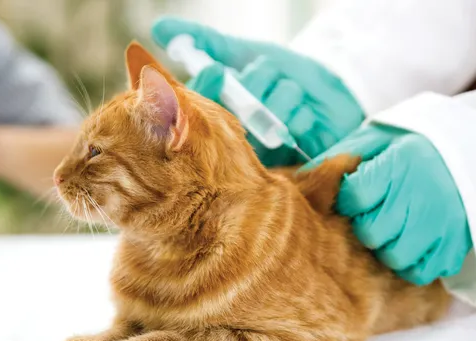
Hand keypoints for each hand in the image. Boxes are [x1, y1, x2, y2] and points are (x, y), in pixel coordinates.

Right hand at [152, 17, 364, 163]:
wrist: (333, 86)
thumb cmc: (281, 70)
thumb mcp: (241, 51)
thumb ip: (206, 42)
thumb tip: (160, 28)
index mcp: (218, 107)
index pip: (199, 101)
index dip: (205, 87)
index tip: (215, 68)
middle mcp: (233, 131)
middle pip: (235, 109)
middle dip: (258, 82)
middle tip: (270, 70)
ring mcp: (258, 147)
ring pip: (266, 116)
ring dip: (285, 94)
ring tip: (293, 89)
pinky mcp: (284, 159)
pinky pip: (289, 131)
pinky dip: (302, 114)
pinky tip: (307, 114)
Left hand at [310, 125, 471, 284]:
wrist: (465, 148)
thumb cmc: (409, 145)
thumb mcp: (373, 140)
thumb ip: (338, 158)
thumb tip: (302, 178)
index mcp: (396, 168)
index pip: (354, 198)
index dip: (349, 200)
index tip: (356, 195)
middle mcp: (418, 198)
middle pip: (371, 233)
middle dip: (365, 226)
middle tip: (374, 214)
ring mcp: (439, 224)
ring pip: (394, 257)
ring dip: (386, 247)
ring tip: (391, 229)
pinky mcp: (453, 243)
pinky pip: (421, 271)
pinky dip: (411, 263)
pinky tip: (409, 244)